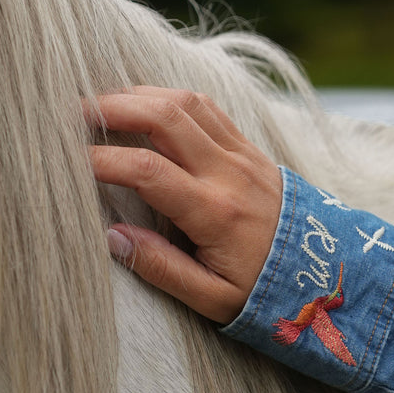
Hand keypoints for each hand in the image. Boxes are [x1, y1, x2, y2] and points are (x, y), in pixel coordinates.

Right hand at [89, 86, 281, 324]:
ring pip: (187, 102)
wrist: (323, 272)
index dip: (102, 160)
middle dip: (114, 107)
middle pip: (166, 117)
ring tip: (102, 104)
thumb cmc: (264, 290)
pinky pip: (208, 107)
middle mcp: (228, 173)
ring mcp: (242, 154)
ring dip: (141, 94)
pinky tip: (147, 104)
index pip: (148, 170)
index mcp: (215, 212)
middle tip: (74, 112)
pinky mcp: (249, 148)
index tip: (69, 162)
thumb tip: (111, 237)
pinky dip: (171, 97)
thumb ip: (161, 268)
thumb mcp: (212, 297)